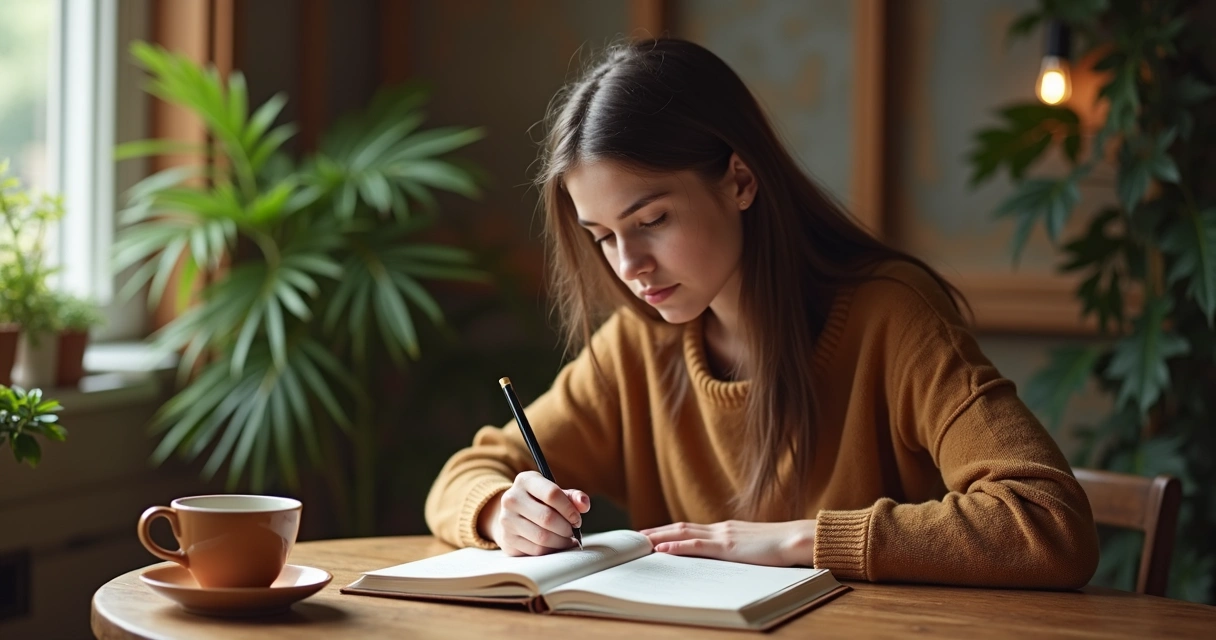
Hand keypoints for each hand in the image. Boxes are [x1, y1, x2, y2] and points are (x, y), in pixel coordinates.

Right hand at [479, 471, 590, 555]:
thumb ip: (573, 497)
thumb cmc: (539, 502)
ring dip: (561, 541)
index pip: (552, 494)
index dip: (569, 509)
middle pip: (547, 518)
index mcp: (525, 480)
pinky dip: (551, 550)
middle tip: (573, 531)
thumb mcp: (555, 493)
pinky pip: (536, 550)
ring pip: (542, 537)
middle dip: (566, 528)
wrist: (512, 515)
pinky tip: (556, 545)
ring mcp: (507, 520)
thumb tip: (584, 504)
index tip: (577, 519)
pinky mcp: (508, 539)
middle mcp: (512, 498)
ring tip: (567, 539)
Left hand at [639, 520, 816, 566]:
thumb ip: (738, 549)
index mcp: (726, 529)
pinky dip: (676, 547)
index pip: (691, 528)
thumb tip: (729, 557)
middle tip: (635, 537)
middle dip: (657, 532)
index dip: (669, 531)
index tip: (652, 535)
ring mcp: (723, 535)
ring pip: (683, 533)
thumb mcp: (753, 547)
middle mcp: (720, 528)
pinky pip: (696, 545)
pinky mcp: (728, 547)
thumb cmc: (780, 546)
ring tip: (640, 542)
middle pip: (680, 527)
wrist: (797, 539)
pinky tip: (662, 549)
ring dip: (659, 537)